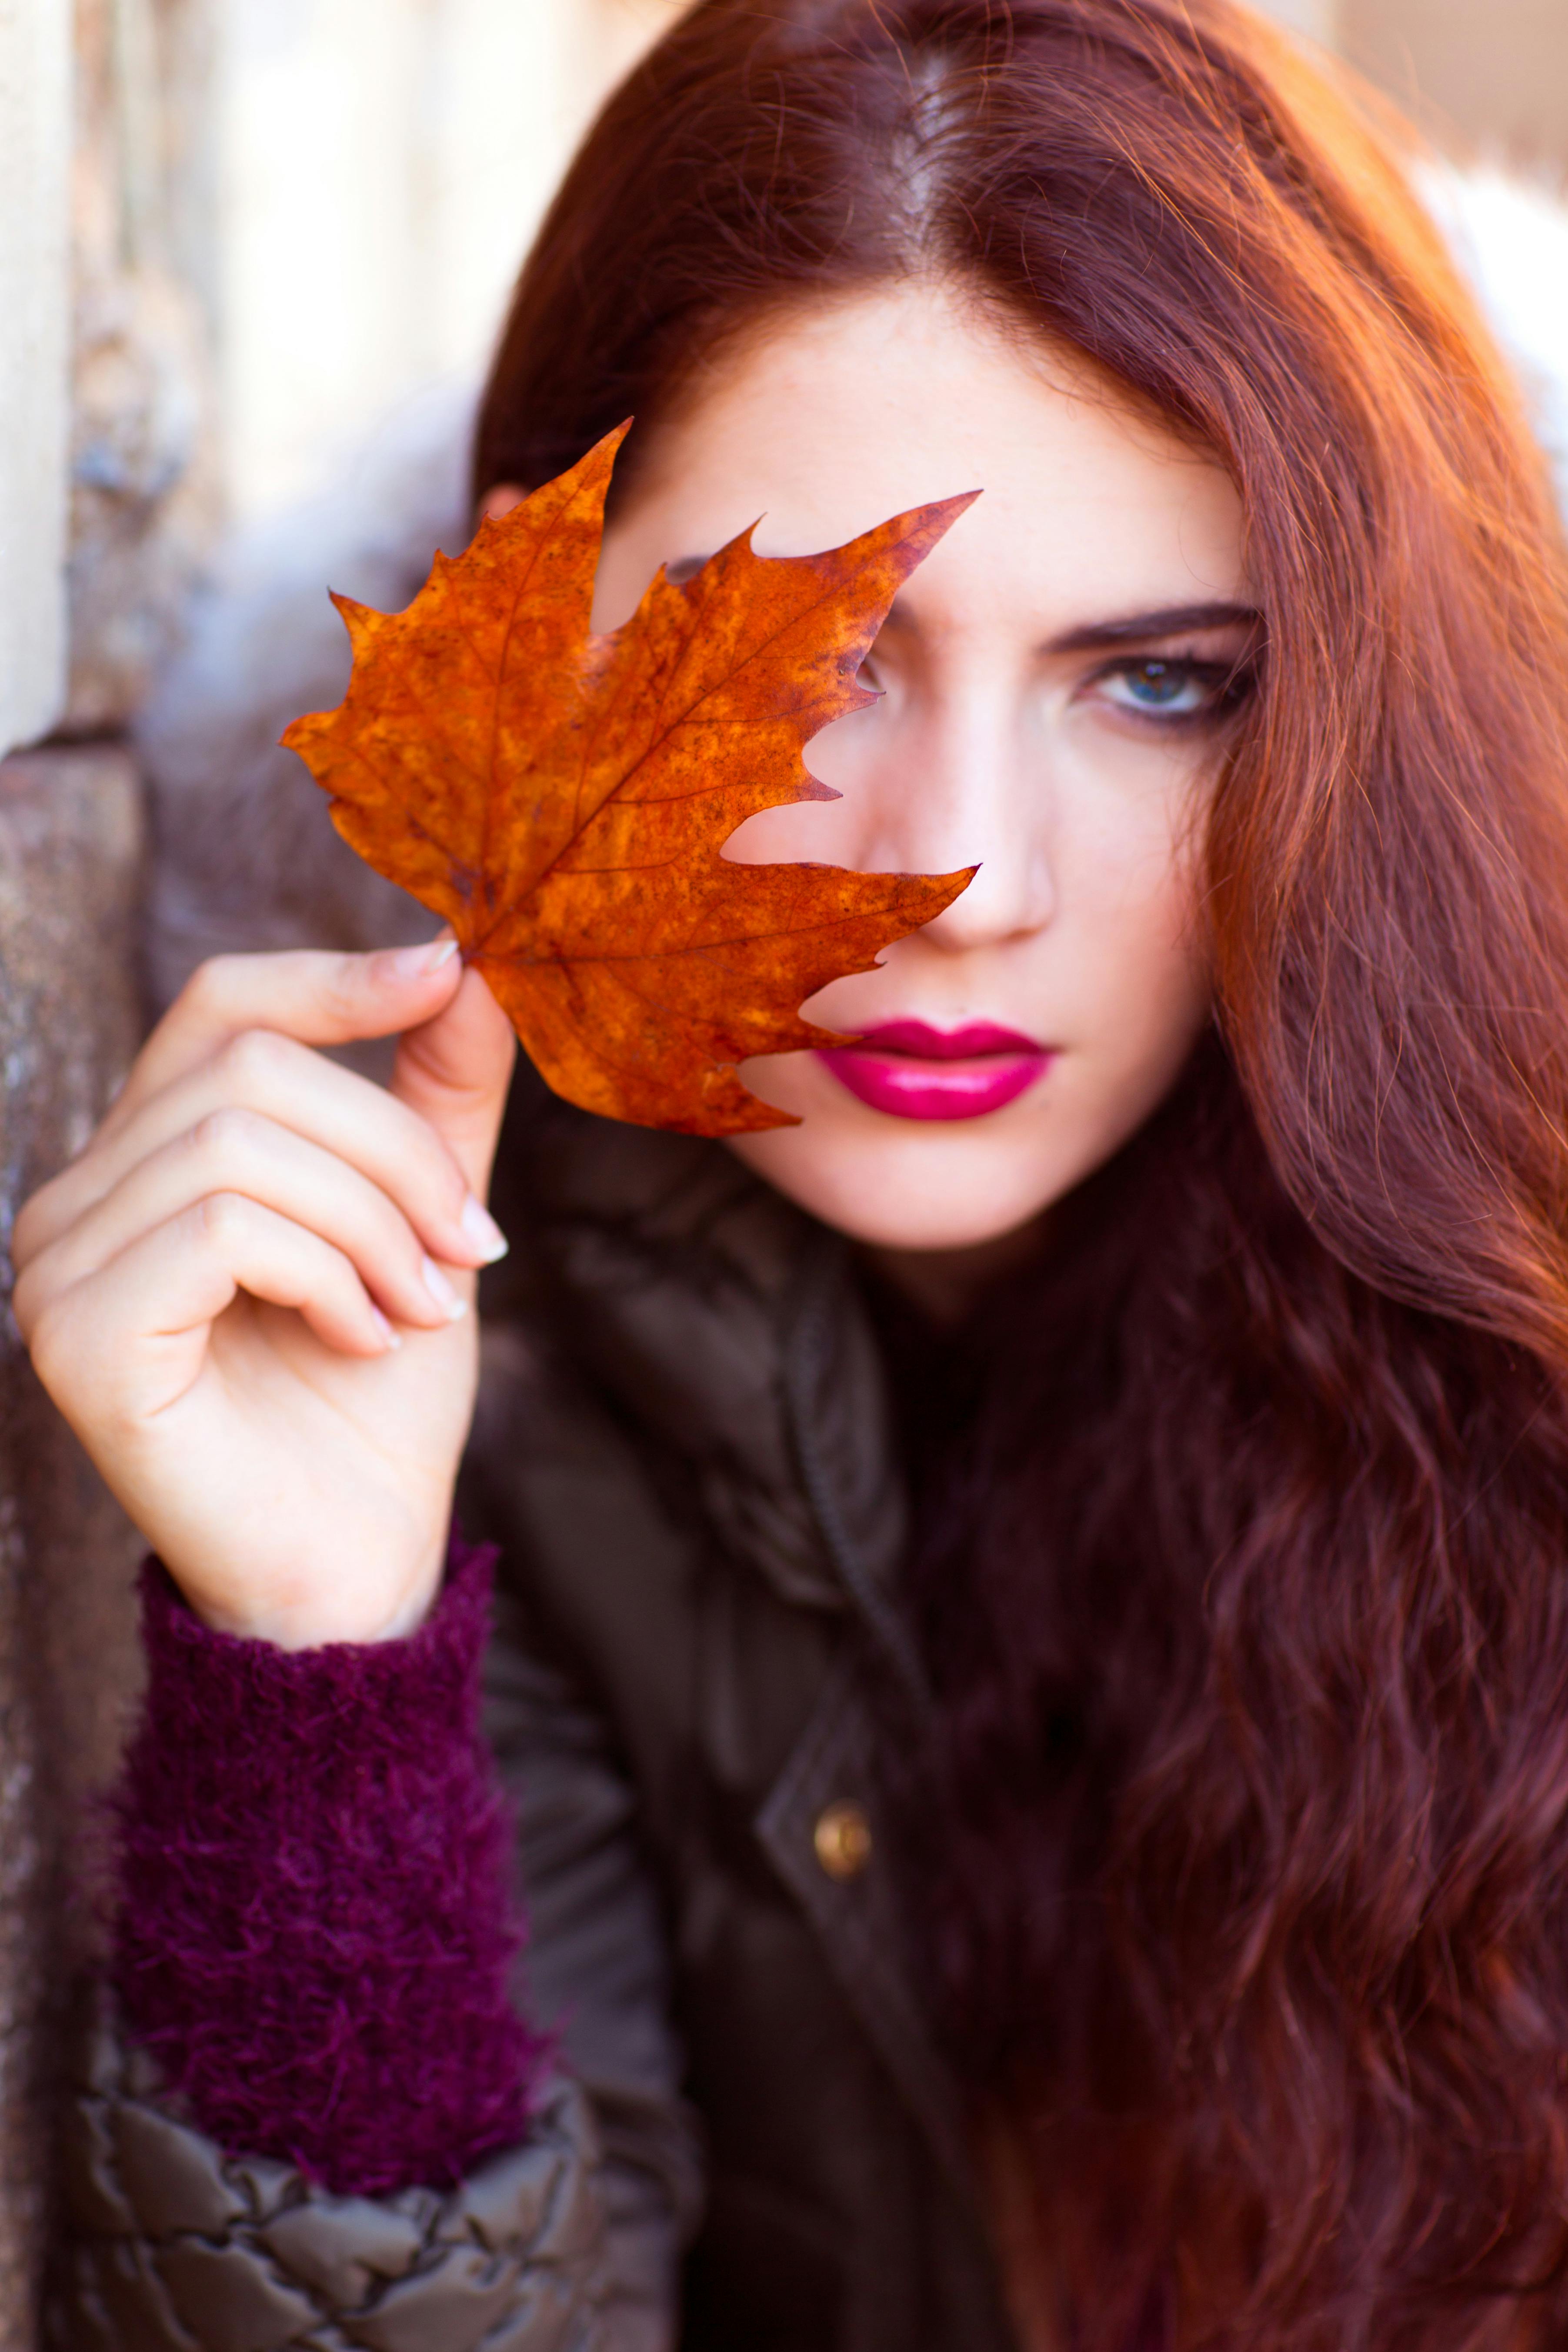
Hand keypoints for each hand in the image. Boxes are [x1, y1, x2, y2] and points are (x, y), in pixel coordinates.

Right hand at [12, 941, 516, 1646]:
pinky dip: (327, 1275)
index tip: (447, 969)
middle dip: (393, 1150)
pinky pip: (225, 1227)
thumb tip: (465, 965)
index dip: (334, 974)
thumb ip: (436, 1099)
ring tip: (421, 1307)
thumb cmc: (375, 1397)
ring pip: (244, 1144)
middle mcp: (81, 1196)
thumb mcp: (422, 1220)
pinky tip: (360, 1340)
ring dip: (374, 1225)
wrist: (354, 1561)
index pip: (223, 1006)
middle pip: (251, 1067)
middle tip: (467, 1246)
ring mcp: (60, 1263)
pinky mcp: (79, 1332)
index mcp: (152, 1156)